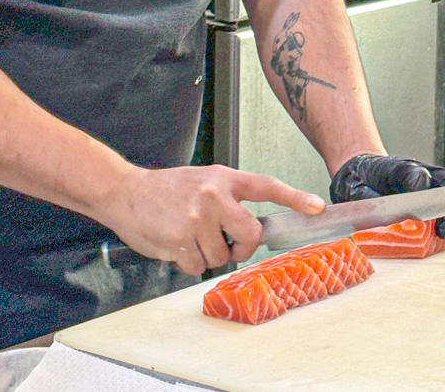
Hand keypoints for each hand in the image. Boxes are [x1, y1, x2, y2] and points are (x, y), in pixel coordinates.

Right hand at [102, 164, 324, 275]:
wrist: (126, 192)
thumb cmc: (168, 190)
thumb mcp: (204, 181)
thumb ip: (230, 198)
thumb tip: (255, 227)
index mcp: (224, 178)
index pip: (267, 185)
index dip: (295, 197)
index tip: (318, 207)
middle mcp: (214, 195)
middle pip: (251, 234)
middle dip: (243, 247)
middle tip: (229, 244)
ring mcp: (197, 219)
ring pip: (222, 256)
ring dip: (209, 255)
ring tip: (190, 236)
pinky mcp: (180, 241)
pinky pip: (199, 267)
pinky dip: (190, 263)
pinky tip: (177, 245)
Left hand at [329, 154, 444, 238]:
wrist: (360, 170)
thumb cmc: (358, 182)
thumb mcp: (352, 190)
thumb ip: (366, 200)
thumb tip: (383, 215)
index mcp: (396, 168)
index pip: (413, 175)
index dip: (420, 188)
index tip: (421, 210)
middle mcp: (420, 171)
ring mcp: (432, 178)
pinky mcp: (439, 189)